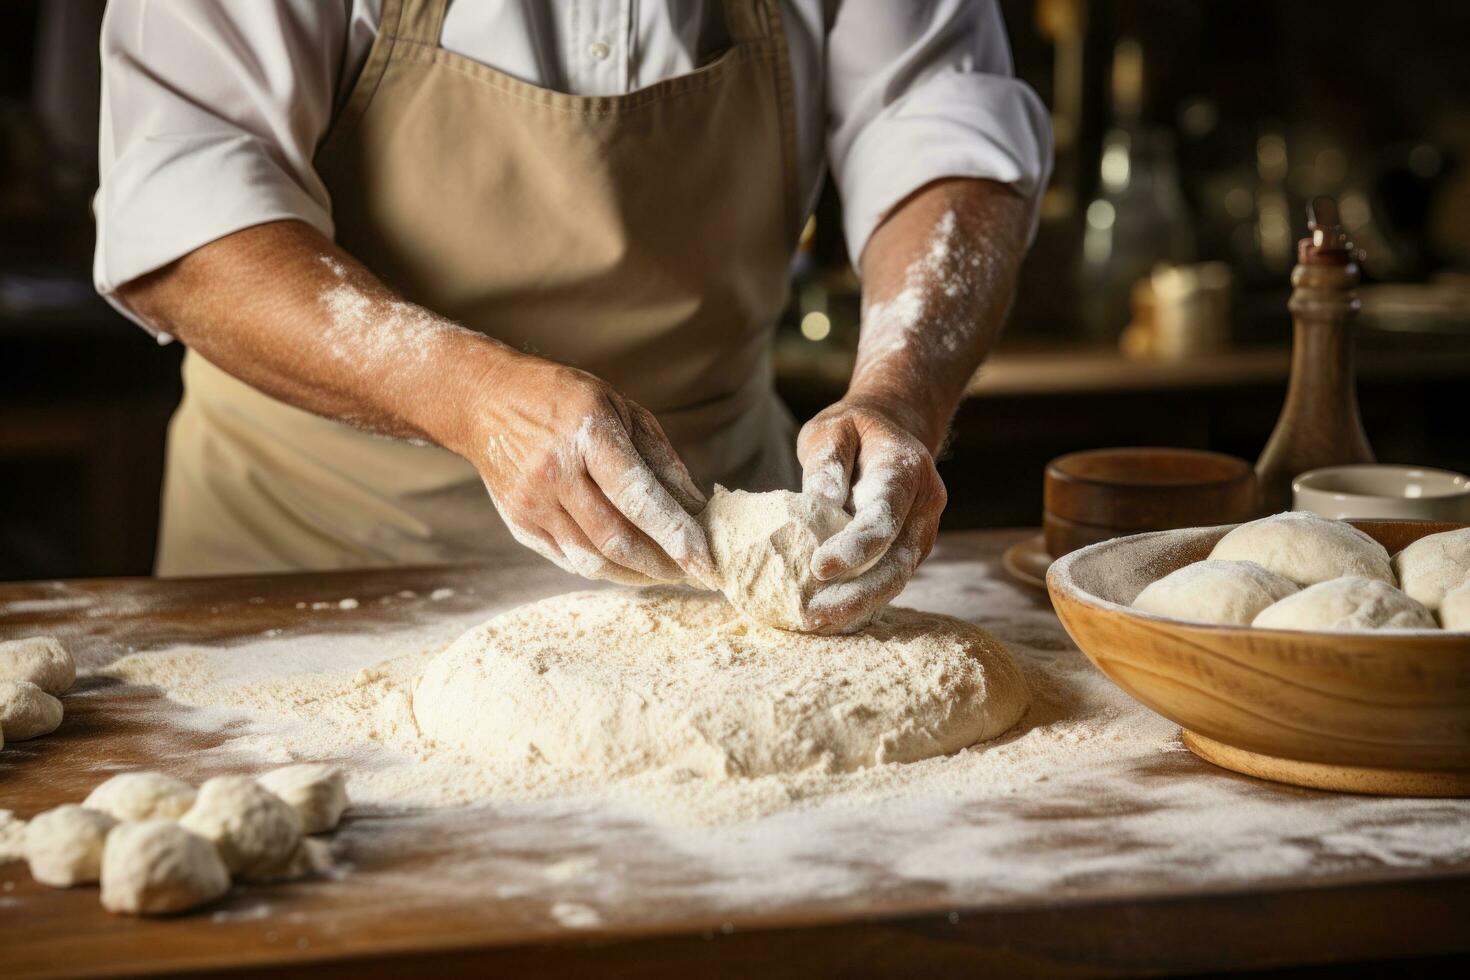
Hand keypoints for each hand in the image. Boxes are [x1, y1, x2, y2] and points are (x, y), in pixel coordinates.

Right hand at [469, 353, 714, 585]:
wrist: (484, 399)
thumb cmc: (563, 399)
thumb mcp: (619, 406)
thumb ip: (659, 457)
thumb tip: (696, 507)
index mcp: (587, 434)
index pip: (639, 497)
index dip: (676, 534)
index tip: (707, 560)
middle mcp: (555, 472)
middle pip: (616, 538)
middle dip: (662, 564)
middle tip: (693, 573)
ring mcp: (532, 502)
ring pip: (592, 559)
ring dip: (637, 575)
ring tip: (666, 573)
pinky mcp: (519, 523)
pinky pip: (569, 560)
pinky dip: (606, 569)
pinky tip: (630, 566)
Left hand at [796, 396, 946, 631]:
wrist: (891, 432)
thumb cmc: (854, 430)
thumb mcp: (831, 430)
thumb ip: (826, 463)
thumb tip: (818, 504)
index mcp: (906, 471)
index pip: (884, 517)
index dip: (855, 547)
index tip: (819, 568)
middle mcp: (923, 507)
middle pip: (896, 561)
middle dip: (857, 595)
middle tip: (814, 616)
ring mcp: (921, 532)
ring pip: (896, 579)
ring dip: (859, 606)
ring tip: (817, 624)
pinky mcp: (909, 550)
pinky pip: (889, 580)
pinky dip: (862, 601)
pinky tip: (831, 619)